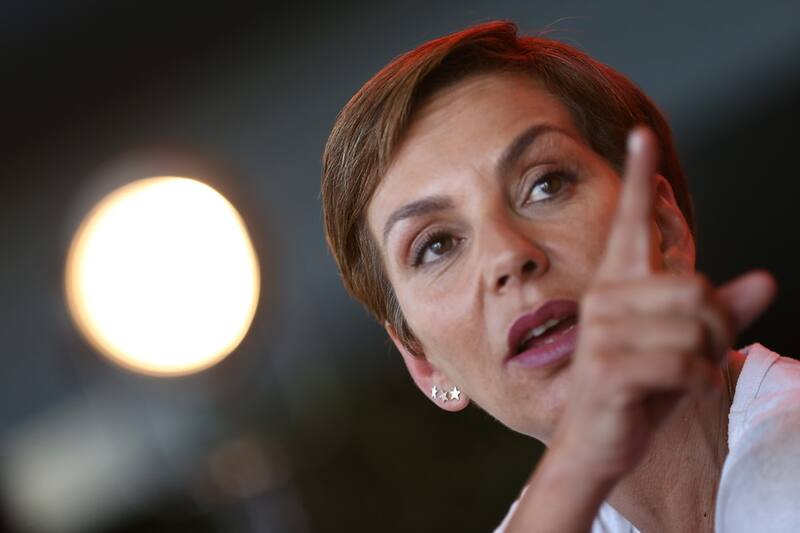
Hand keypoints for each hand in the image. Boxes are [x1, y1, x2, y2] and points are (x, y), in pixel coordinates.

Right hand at [550, 126, 776, 482]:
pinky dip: (699, 382)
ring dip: (709, 358)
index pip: (629, 224)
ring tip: (686, 373)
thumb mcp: (687, 347)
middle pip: (698, 288)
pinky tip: (678, 390)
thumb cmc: (638, 388)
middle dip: (718, 327)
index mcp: (620, 285)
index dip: (636, 178)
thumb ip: (723, 312)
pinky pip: (685, 362)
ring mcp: (602, 332)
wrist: (596, 441)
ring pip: (697, 326)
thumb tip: (765, 280)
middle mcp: (606, 299)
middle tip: (702, 353)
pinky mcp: (607, 366)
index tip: (641, 136)